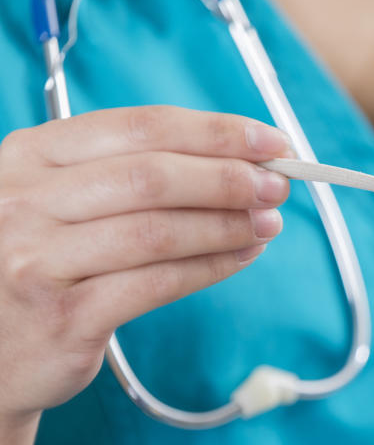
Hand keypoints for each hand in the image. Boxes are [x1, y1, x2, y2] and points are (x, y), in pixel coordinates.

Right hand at [0, 106, 291, 421]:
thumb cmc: (37, 265)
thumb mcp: (56, 202)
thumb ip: (126, 175)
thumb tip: (237, 162)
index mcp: (28, 156)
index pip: (139, 127)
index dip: (215, 132)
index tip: (270, 142)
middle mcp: (24, 202)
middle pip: (152, 176)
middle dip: (229, 178)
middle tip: (277, 186)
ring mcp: (38, 261)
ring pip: (159, 231)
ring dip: (228, 224)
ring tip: (268, 223)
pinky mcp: (65, 317)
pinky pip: (158, 284)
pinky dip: (211, 267)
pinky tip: (241, 257)